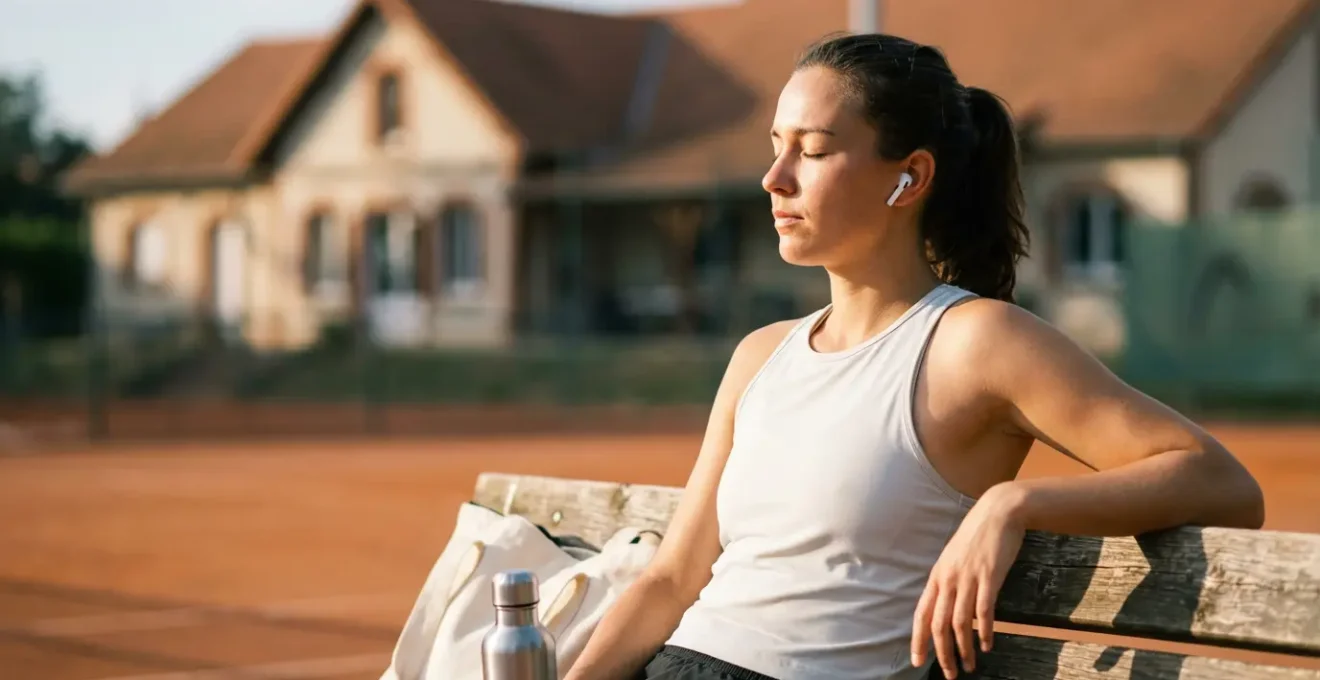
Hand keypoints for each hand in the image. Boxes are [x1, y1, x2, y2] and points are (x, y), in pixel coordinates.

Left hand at [911, 482, 1027, 677]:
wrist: (998, 511)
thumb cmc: (977, 536)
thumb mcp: (954, 558)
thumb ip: (949, 580)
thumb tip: (946, 604)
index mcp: (937, 576)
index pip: (921, 614)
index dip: (918, 640)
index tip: (917, 661)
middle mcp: (948, 579)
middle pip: (938, 624)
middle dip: (942, 653)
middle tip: (949, 674)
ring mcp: (968, 578)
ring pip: (960, 623)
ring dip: (964, 649)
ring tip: (969, 666)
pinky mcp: (989, 577)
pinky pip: (984, 611)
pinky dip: (984, 632)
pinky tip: (986, 645)